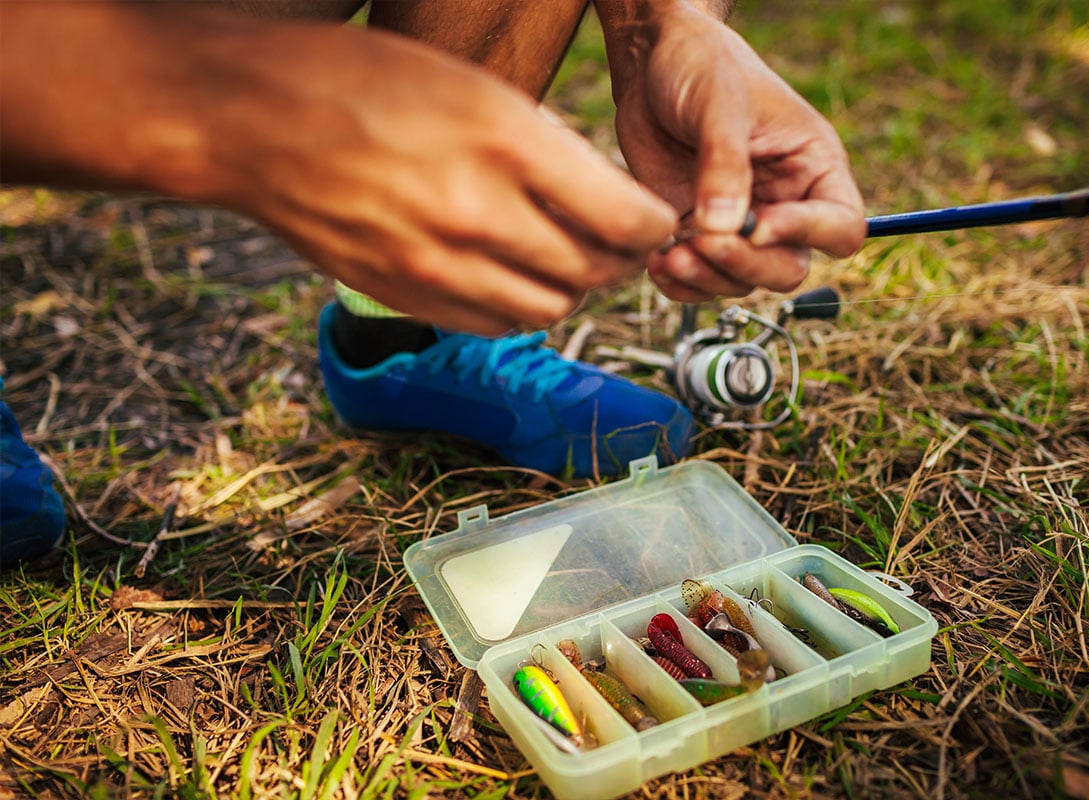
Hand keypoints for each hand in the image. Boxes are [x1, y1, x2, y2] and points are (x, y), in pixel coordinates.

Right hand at [210, 24, 679, 333]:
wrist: (247, 119)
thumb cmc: (358, 81)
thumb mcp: (472, 85)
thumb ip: (545, 147)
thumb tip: (603, 196)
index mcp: (505, 140)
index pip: (626, 219)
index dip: (653, 226)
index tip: (652, 218)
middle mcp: (476, 211)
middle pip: (593, 272)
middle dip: (622, 261)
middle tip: (619, 242)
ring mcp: (435, 264)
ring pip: (548, 309)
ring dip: (571, 290)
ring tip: (566, 260)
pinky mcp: (403, 295)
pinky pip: (491, 323)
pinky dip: (517, 307)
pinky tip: (512, 275)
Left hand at [600, 2, 865, 301]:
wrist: (652, 63)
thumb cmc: (704, 66)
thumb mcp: (720, 105)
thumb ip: (725, 164)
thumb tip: (723, 228)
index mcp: (814, 169)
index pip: (840, 226)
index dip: (807, 235)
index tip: (759, 224)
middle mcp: (783, 204)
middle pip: (788, 267)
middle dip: (748, 265)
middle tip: (705, 242)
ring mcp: (740, 224)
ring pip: (742, 280)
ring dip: (708, 278)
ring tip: (672, 256)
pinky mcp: (698, 233)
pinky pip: (700, 278)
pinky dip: (681, 283)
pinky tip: (657, 264)